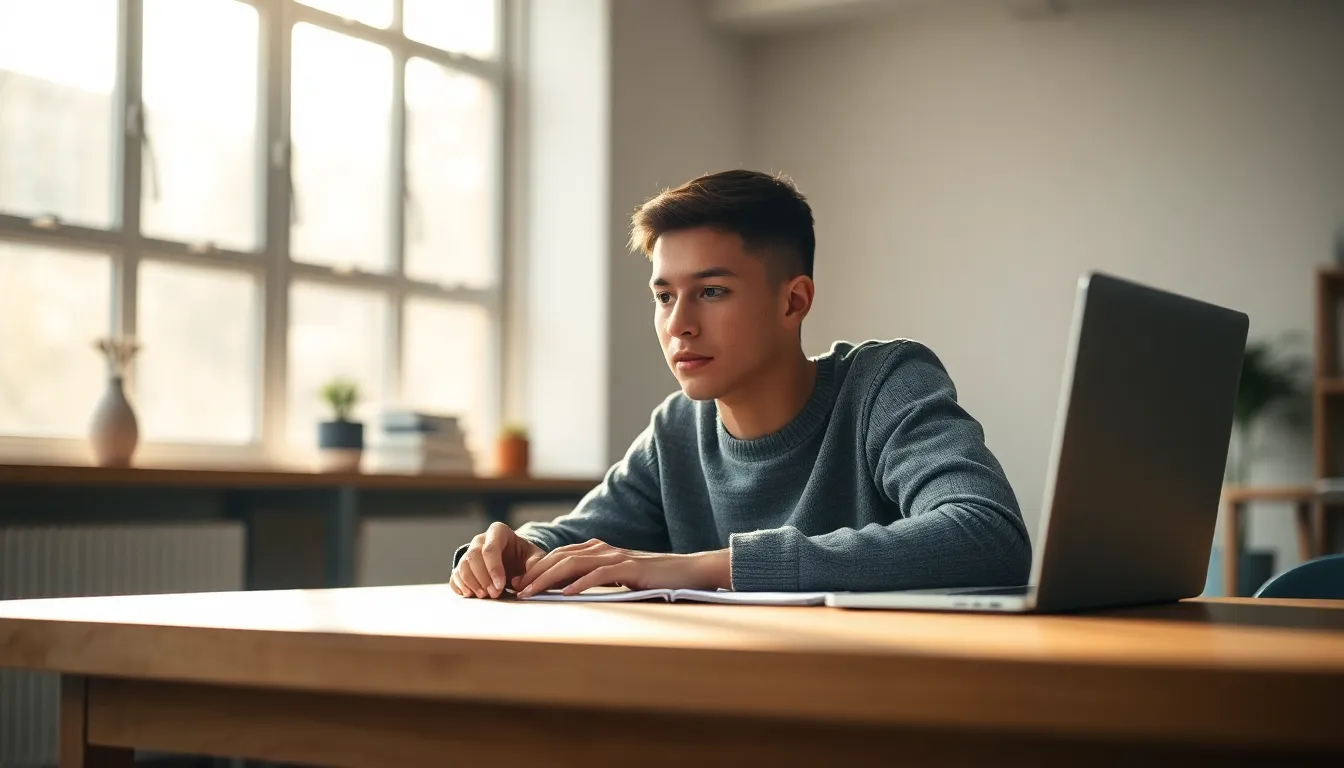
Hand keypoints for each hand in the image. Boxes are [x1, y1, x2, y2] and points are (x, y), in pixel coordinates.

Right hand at [450, 522, 545, 598]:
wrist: (516, 561)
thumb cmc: (525, 557)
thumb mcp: (536, 557)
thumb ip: (534, 565)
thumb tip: (520, 582)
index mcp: (498, 531)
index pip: (491, 548)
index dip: (494, 568)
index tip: (500, 585)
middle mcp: (480, 539)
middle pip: (473, 557)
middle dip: (483, 578)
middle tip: (493, 594)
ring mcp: (469, 552)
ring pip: (462, 566)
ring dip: (471, 583)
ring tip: (483, 595)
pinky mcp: (463, 567)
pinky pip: (455, 575)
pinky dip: (460, 586)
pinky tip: (469, 594)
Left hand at [515, 540, 729, 596]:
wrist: (686, 572)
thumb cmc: (651, 579)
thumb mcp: (617, 577)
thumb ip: (595, 578)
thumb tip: (566, 591)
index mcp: (598, 550)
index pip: (559, 556)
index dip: (536, 568)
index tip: (519, 584)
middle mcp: (604, 549)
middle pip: (560, 557)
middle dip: (535, 573)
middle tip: (516, 590)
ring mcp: (617, 556)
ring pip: (574, 563)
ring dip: (549, 579)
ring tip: (532, 592)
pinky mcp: (630, 568)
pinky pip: (600, 574)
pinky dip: (581, 583)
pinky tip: (566, 594)